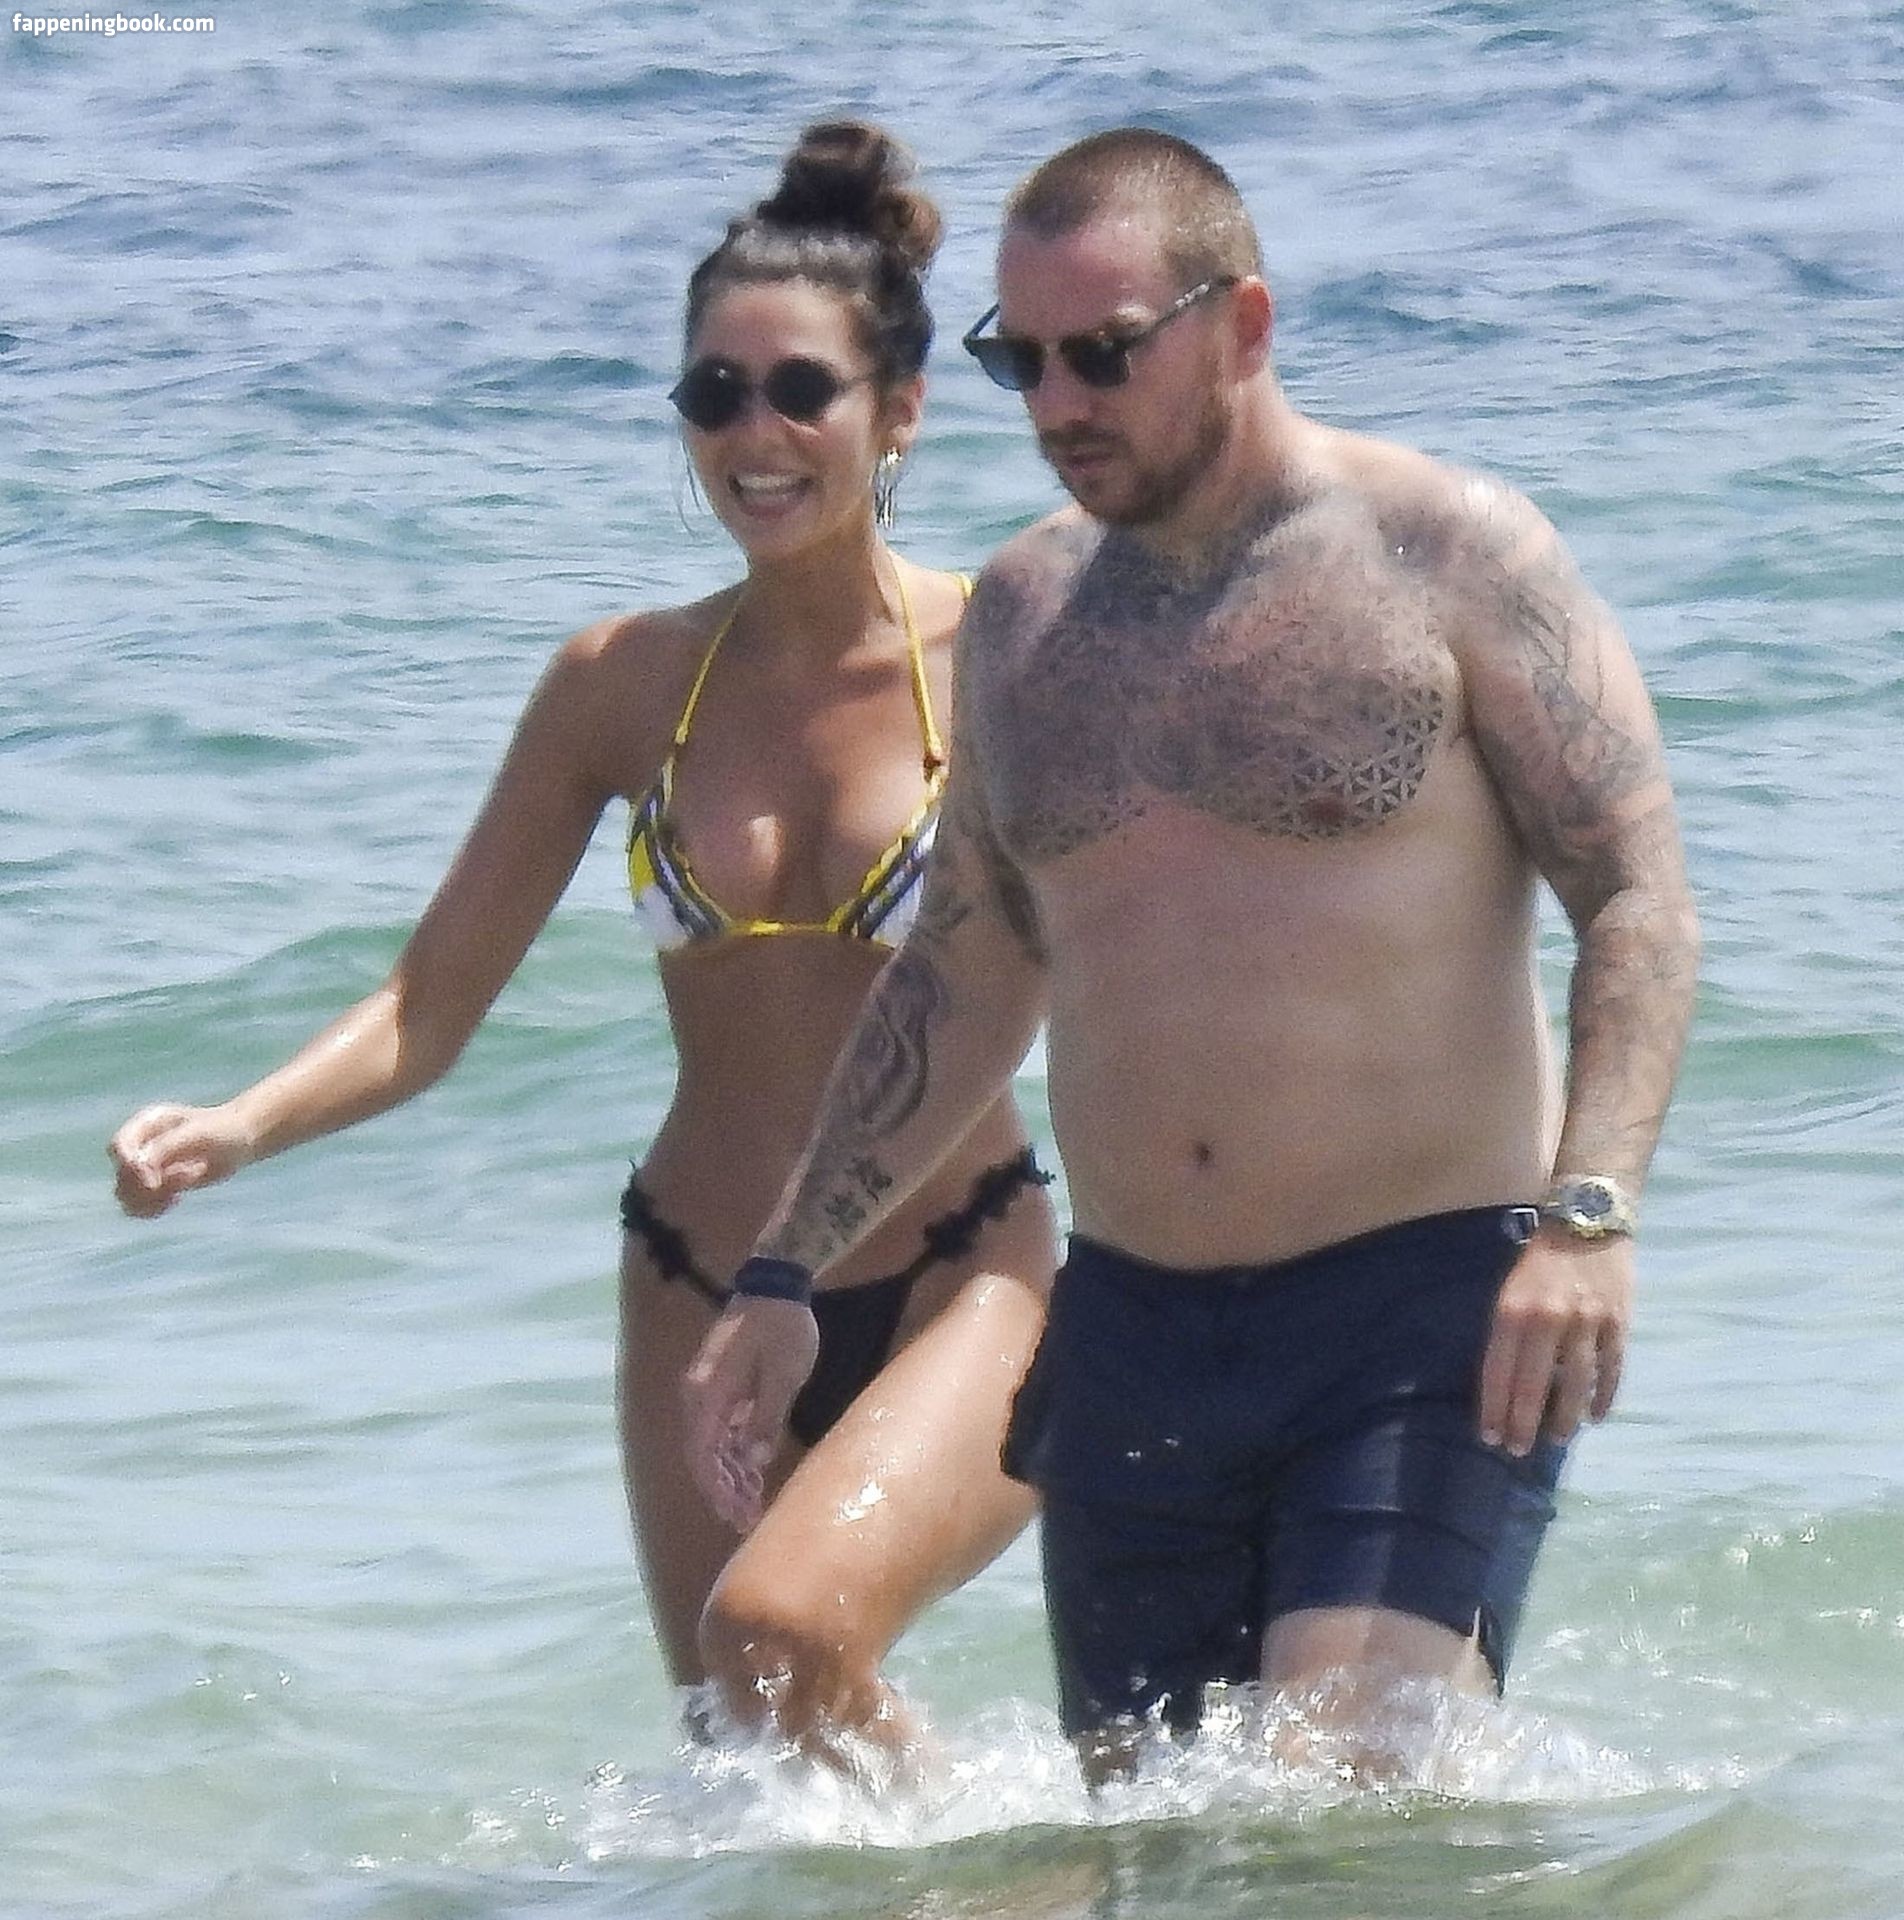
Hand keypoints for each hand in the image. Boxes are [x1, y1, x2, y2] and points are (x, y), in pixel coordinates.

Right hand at [108, 1103, 254, 1217]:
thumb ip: (165, 1148)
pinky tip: (177, 1199)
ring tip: (182, 1189)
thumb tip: (138, 1170)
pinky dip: (154, 1209)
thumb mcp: (197, 1135)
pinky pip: (138, 1207)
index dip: (130, 1167)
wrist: (241, 1140)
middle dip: (151, 1185)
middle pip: (121, 1175)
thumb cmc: (222, 1130)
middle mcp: (140, 1145)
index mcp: (146, 1124)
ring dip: (153, 1199)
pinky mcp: (156, 1185)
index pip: (119, 1146)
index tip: (154, 1183)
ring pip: (125, 1195)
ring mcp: (146, 1166)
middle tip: (188, 1175)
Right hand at [682, 1295, 820, 1532]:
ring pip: (712, 1445)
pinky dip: (734, 1454)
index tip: (736, 1516)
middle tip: (746, 1523)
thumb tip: (753, 1463)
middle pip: (703, 1455)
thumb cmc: (783, 1326)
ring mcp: (708, 1390)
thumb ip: (766, 1418)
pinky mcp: (722, 1386)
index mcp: (708, 1393)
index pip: (703, 1454)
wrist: (776, 1283)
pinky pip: (722, 1429)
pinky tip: (751, 1475)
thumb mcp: (783, 1373)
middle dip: (723, 1491)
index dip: (717, 1490)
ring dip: (729, 1476)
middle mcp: (699, 1395)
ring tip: (751, 1508)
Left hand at [1477, 1229, 1632, 1455]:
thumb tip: (1505, 1382)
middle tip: (1517, 1450)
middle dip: (1523, 1422)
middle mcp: (1548, 1319)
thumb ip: (1508, 1332)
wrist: (1588, 1219)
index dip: (1494, 1407)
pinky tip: (1594, 1417)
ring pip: (1574, 1383)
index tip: (1490, 1436)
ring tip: (1556, 1439)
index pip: (1499, 1370)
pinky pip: (1611, 1369)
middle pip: (1533, 1384)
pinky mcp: (1618, 1322)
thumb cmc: (1541, 1260)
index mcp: (1513, 1310)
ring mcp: (1586, 1322)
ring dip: (1564, 1417)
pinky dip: (1603, 1397)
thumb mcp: (1510, 1289)